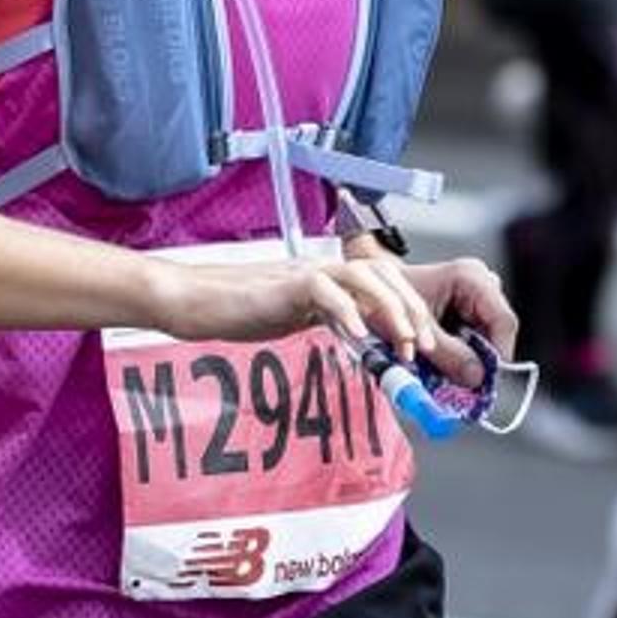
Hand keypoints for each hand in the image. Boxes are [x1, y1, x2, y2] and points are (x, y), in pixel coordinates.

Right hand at [145, 246, 443, 366]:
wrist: (193, 299)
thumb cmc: (236, 311)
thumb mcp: (293, 319)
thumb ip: (326, 324)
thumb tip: (362, 348)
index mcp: (327, 277)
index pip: (382, 281)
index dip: (409, 309)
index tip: (422, 345)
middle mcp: (322, 269)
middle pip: (384, 272)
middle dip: (411, 310)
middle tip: (423, 348)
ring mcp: (306, 272)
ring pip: (365, 275)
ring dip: (392, 310)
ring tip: (402, 345)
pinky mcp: (287, 283)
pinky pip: (326, 290)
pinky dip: (348, 311)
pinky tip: (359, 336)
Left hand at [393, 253, 516, 385]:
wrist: (375, 286)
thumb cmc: (390, 296)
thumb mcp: (417, 328)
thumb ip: (448, 353)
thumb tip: (477, 377)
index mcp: (471, 276)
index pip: (503, 320)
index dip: (499, 354)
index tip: (486, 382)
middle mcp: (482, 283)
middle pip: (499, 331)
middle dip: (484, 359)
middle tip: (466, 383)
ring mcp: (479, 297)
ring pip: (490, 337)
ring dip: (473, 358)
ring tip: (449, 369)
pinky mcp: (472, 310)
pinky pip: (480, 338)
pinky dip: (466, 353)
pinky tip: (447, 358)